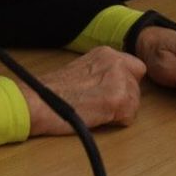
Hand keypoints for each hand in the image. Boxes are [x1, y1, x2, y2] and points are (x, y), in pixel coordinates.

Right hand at [17, 47, 145, 136]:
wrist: (39, 101)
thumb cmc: (53, 90)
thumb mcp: (82, 69)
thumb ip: (102, 72)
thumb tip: (116, 84)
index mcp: (106, 53)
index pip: (135, 68)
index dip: (125, 84)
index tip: (112, 92)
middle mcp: (115, 62)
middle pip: (136, 87)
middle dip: (124, 98)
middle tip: (100, 104)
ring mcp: (118, 80)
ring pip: (134, 103)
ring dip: (119, 111)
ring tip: (95, 110)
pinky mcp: (117, 100)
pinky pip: (129, 117)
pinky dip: (116, 122)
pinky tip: (98, 117)